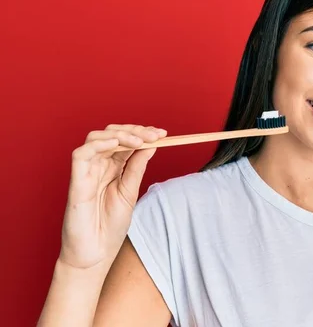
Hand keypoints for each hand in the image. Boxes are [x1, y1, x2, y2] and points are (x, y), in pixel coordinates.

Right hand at [58, 124, 166, 270]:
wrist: (96, 254)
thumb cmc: (110, 227)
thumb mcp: (130, 192)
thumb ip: (137, 168)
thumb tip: (151, 144)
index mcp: (113, 168)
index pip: (126, 141)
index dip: (143, 133)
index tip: (164, 134)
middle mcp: (99, 166)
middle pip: (112, 134)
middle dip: (135, 130)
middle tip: (155, 135)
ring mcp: (86, 173)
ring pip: (95, 138)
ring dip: (119, 134)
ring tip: (139, 141)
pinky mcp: (76, 182)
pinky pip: (81, 154)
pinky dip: (98, 144)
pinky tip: (116, 144)